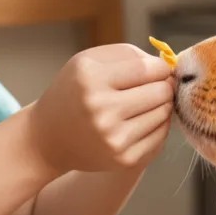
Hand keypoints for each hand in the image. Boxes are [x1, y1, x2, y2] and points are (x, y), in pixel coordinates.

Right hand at [30, 44, 174, 174]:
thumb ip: (128, 54)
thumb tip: (166, 63)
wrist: (48, 138)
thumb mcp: (88, 61)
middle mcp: (102, 110)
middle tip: (155, 85)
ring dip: (161, 105)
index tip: (159, 68)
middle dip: (163, 85)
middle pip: (160, 91)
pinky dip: (158, 125)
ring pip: (164, 113)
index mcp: (91, 79)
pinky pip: (161, 136)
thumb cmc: (73, 92)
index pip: (146, 68)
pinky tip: (143, 119)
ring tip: (146, 102)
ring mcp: (114, 138)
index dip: (160, 67)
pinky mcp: (124, 160)